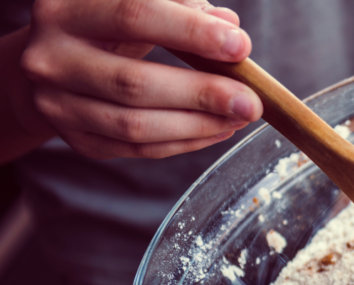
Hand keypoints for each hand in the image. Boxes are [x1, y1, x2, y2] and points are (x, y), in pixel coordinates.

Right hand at [19, 0, 263, 158]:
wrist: (50, 62)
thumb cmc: (104, 27)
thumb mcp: (131, 4)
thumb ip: (179, 8)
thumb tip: (229, 27)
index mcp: (64, 8)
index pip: (134, 15)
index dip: (191, 32)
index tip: (240, 46)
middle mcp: (50, 57)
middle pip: (134, 82)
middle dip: (202, 93)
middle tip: (250, 101)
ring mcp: (58, 104)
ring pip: (136, 125)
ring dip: (199, 125)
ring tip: (239, 117)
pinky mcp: (77, 139)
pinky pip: (139, 149)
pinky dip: (185, 142)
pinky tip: (217, 130)